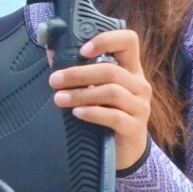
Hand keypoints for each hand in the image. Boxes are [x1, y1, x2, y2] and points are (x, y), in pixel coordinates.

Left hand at [50, 27, 150, 172]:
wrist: (124, 151)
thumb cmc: (107, 115)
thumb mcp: (97, 90)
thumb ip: (79, 71)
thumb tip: (51, 51)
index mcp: (131, 69)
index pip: (129, 41)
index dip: (107, 40)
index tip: (83, 50)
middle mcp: (139, 85)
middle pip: (111, 71)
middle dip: (78, 74)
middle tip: (55, 80)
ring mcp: (140, 107)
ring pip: (111, 93)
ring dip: (81, 94)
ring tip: (59, 99)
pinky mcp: (135, 128)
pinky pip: (114, 117)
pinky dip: (93, 113)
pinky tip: (77, 113)